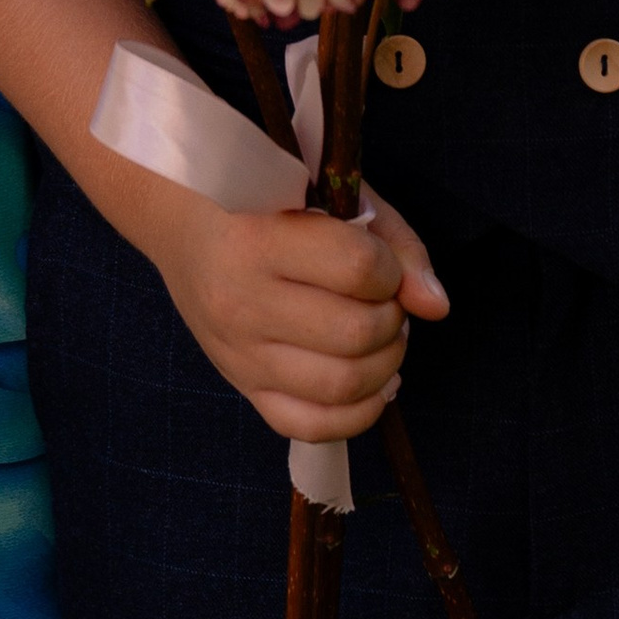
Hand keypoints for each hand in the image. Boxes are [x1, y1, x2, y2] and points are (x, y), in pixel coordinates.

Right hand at [144, 184, 448, 441]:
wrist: (182, 221)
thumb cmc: (262, 195)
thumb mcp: (326, 192)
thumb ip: (389, 240)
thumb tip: (436, 305)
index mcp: (255, 240)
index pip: (356, 268)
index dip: (389, 267)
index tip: (382, 260)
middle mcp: (241, 304)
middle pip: (355, 333)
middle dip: (393, 319)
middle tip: (388, 300)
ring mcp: (239, 355)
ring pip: (341, 385)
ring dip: (385, 363)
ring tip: (381, 335)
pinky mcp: (243, 388)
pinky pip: (311, 426)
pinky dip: (358, 412)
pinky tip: (372, 382)